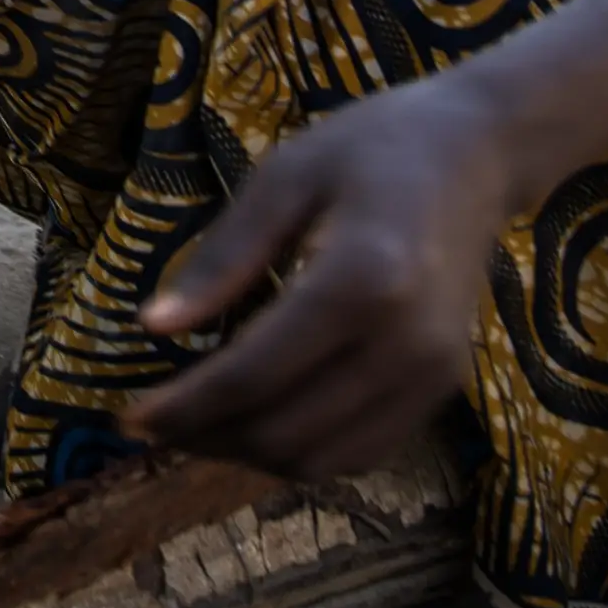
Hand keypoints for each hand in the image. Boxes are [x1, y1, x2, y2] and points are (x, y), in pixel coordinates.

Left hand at [124, 70, 524, 479]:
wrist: (477, 156)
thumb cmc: (372, 147)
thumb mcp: (284, 178)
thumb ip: (222, 259)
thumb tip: (153, 328)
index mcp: (360, 280)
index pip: (253, 377)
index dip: (184, 409)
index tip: (129, 418)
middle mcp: (404, 342)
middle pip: (284, 432)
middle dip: (207, 438)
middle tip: (155, 422)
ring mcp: (431, 374)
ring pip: (322, 460)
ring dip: (250, 456)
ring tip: (200, 424)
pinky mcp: (444, 389)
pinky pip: (362, 453)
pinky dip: (303, 453)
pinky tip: (261, 418)